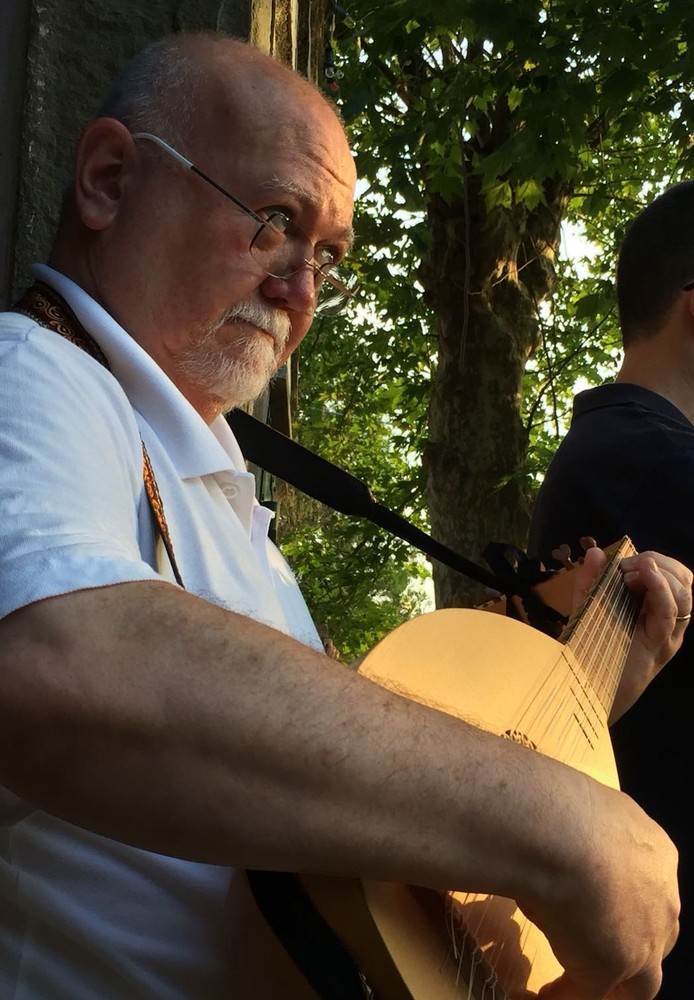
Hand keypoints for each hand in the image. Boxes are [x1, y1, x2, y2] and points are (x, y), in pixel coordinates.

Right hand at [528, 779, 678, 999]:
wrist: (561, 834)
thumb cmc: (561, 807)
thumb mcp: (581, 808)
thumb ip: (580, 830)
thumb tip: (548, 830)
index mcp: (656, 854)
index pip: (649, 887)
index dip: (626, 899)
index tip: (599, 901)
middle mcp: (662, 898)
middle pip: (657, 934)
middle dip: (629, 940)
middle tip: (595, 942)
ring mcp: (644, 940)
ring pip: (640, 977)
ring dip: (612, 980)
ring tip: (577, 982)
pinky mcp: (612, 969)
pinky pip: (588, 993)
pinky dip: (566, 994)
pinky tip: (541, 994)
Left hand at [573, 547, 691, 722]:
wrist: (588, 690)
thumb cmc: (591, 650)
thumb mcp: (588, 608)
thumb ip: (591, 581)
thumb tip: (595, 551)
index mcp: (654, 606)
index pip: (672, 573)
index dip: (652, 560)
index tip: (623, 562)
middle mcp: (668, 618)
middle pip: (684, 578)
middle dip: (659, 562)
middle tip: (628, 567)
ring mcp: (668, 632)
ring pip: (684, 592)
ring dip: (660, 573)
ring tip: (631, 574)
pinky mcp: (662, 644)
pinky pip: (671, 611)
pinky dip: (661, 588)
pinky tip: (646, 575)